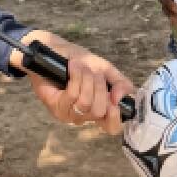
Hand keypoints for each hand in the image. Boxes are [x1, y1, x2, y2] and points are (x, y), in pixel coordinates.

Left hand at [19, 31, 134, 134]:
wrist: (55, 50)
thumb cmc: (80, 61)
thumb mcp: (105, 69)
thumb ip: (120, 83)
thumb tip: (120, 99)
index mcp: (99, 108)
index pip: (111, 127)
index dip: (115, 117)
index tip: (113, 100)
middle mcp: (84, 115)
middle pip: (99, 111)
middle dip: (98, 86)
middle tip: (92, 72)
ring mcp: (69, 114)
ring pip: (86, 103)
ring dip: (86, 79)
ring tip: (80, 66)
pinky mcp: (55, 107)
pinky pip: (72, 96)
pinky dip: (76, 77)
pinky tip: (72, 68)